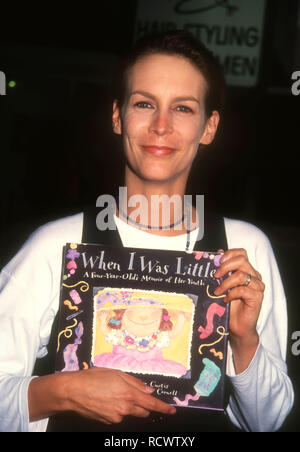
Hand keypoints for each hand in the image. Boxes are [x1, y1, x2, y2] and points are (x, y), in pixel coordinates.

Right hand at [64, 367, 175, 423]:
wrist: (73, 391)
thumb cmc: (93, 378)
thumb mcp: (116, 373)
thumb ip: (134, 382)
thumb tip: (148, 390)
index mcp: (129, 394)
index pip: (151, 404)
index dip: (163, 408)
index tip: (172, 410)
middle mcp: (124, 408)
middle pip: (142, 411)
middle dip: (143, 405)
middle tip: (133, 395)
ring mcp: (116, 417)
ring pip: (129, 413)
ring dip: (127, 406)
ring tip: (112, 394)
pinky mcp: (107, 422)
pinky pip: (118, 416)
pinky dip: (116, 410)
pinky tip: (106, 400)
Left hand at [213, 248, 264, 372]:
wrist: (236, 327)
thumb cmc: (229, 306)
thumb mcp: (222, 285)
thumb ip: (221, 272)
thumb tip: (215, 254)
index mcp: (246, 270)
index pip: (241, 253)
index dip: (229, 254)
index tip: (217, 261)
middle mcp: (254, 276)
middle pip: (242, 260)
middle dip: (225, 266)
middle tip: (215, 276)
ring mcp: (257, 286)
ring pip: (242, 275)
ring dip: (226, 282)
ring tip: (217, 291)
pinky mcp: (257, 297)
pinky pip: (243, 290)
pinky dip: (231, 293)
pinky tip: (226, 299)